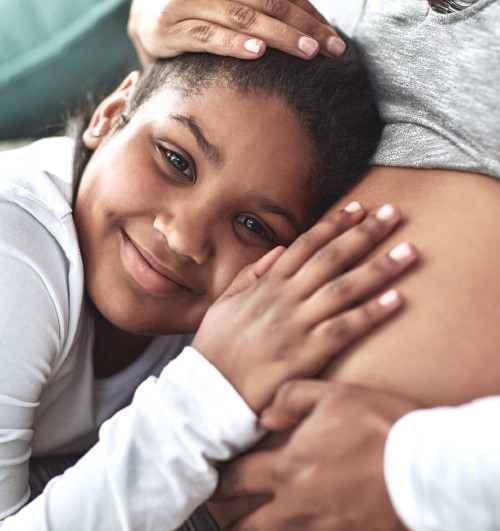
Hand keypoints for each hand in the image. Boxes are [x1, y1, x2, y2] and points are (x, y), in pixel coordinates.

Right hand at [128, 0, 344, 66]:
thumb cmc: (194, 14)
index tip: (332, 36)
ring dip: (278, 35)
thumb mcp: (226, 4)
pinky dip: (233, 44)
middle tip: (331, 48)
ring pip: (242, 16)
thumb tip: (303, 24)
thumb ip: (258, 10)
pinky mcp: (169, 30)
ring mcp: (188, 4)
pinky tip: (258, 52)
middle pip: (267, 1)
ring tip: (306, 51)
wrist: (140, 17)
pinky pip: (206, 36)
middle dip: (303, 25)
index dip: (309, 12)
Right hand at [192, 203, 417, 411]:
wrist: (209, 391)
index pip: (305, 245)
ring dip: (378, 268)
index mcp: (267, 284)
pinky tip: (397, 299)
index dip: (334, 224)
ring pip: (344, 288)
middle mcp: (285, 298)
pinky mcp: (307, 354)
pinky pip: (345, 329)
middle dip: (364, 234)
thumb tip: (278, 251)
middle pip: (331, 258)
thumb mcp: (225, 302)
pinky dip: (371, 313)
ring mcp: (297, 324)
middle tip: (394, 214)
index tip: (358, 208)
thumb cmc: (217, 347)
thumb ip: (251, 274)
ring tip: (408, 251)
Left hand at [213, 380, 417, 529]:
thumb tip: (266, 416)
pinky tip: (303, 527)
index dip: (219, 484)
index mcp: (290, 467)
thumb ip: (291, 399)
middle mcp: (299, 505)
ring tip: (257, 526)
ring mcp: (323, 529)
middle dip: (232, 524)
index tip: (212, 485)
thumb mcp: (333, 395)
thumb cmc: (380, 426)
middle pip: (248, 528)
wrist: (426, 466)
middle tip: (224, 520)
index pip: (238, 480)